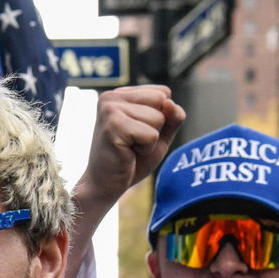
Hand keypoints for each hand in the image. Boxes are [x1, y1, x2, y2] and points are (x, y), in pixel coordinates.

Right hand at [75, 85, 186, 208]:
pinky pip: (151, 135)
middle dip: (156, 126)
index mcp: (121, 94)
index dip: (160, 116)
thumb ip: (172, 117)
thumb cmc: (131, 159)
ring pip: (158, 118)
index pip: (163, 92)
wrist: (106, 184)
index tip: (138, 131)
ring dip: (150, 140)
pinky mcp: (112, 126)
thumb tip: (170, 104)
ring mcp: (109, 109)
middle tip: (133, 141)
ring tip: (129, 147)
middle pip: (162, 102)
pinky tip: (127, 153)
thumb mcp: (160, 134)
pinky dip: (146, 149)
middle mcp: (112, 97)